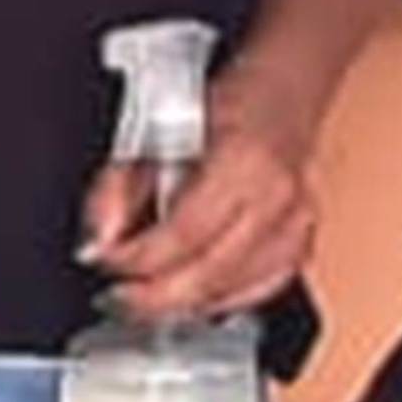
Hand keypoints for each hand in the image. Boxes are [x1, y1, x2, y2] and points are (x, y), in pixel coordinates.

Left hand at [85, 122, 319, 329]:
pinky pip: (256, 293)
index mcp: (244, 161)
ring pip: (232, 292)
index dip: (136, 258)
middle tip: (116, 297)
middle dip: (152, 296)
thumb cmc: (220, 109)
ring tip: (144, 297)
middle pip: (209, 274)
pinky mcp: (303, 245)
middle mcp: (278, 199)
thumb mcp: (152, 133)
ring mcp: (297, 225)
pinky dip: (217, 301)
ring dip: (181, 304)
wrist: (278, 97)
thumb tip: (98, 243)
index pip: (184, 234)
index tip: (104, 261)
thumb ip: (115, 189)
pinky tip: (188, 298)